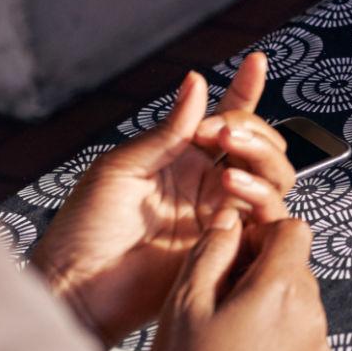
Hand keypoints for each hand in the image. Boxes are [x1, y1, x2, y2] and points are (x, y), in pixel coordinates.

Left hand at [31, 54, 295, 347]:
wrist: (77, 288)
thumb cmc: (85, 228)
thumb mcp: (122, 167)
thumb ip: (169, 131)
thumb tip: (197, 81)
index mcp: (183, 159)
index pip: (226, 118)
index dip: (246, 89)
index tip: (256, 61)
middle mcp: (208, 184)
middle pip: (260, 145)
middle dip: (252, 129)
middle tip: (222, 132)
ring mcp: (220, 215)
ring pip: (274, 176)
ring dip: (261, 158)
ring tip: (227, 164)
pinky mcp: (230, 247)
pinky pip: (267, 216)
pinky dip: (261, 196)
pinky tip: (232, 190)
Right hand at [140, 212, 330, 350]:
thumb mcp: (183, 309)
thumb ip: (210, 253)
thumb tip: (228, 220)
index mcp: (280, 289)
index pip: (292, 228)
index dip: (260, 233)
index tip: (234, 255)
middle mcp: (310, 315)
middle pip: (294, 267)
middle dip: (261, 273)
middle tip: (220, 302)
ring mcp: (317, 350)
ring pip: (297, 305)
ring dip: (269, 309)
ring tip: (227, 342)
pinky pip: (300, 341)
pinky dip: (277, 343)